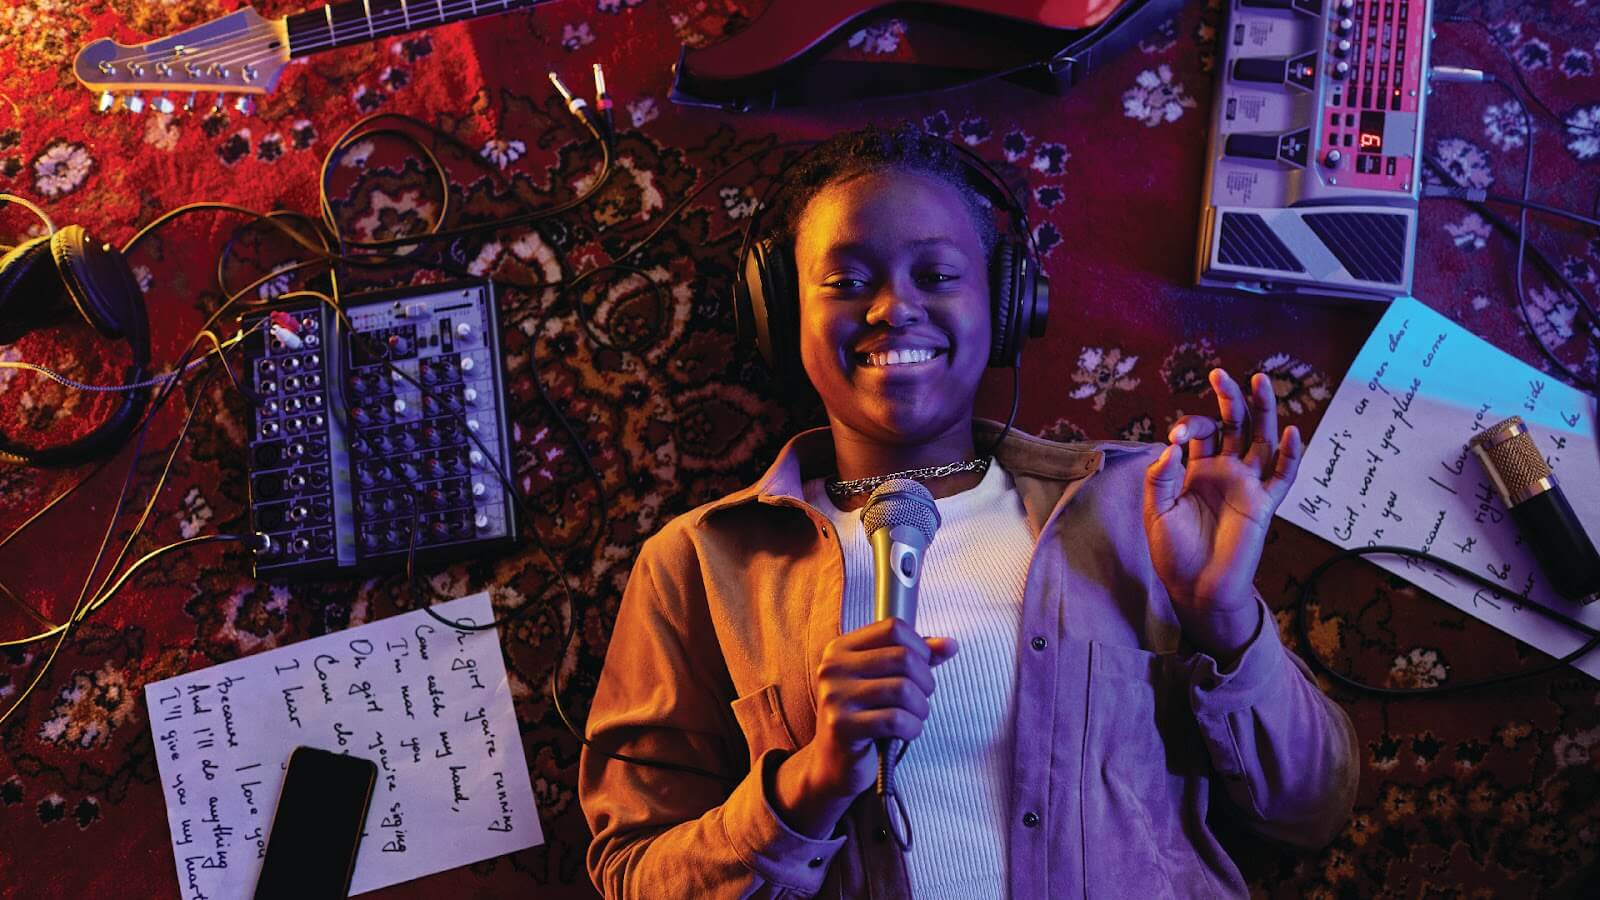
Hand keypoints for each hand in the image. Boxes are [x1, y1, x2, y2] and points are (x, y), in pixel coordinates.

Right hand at [771, 619, 956, 837]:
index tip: (921, 670)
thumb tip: (951, 645)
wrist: (834, 764)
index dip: (919, 648)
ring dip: (921, 708)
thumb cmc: (865, 717)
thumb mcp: (885, 681)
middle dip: (925, 682)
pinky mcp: (842, 726)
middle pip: (903, 657)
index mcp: (840, 649)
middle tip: (921, 700)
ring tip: (915, 717)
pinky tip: (907, 732)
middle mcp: (833, 668)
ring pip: (903, 689)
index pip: (893, 628)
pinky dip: (912, 727)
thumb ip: (916, 659)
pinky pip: (896, 719)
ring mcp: (835, 697)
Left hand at [1143, 369, 1301, 660]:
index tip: (1176, 439)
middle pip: (1232, 425)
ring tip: (1260, 381)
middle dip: (1228, 399)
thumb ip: (1162, 478)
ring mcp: (1246, 485)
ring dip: (1262, 412)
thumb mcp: (1157, 511)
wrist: (1195, 588)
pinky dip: (1290, 454)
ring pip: (1260, 440)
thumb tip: (1171, 446)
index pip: (1198, 433)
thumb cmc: (1173, 551)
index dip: (1188, 427)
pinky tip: (1291, 431)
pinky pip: (1283, 476)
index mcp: (1195, 469)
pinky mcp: (1264, 504)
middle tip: (1219, 375)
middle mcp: (1223, 470)